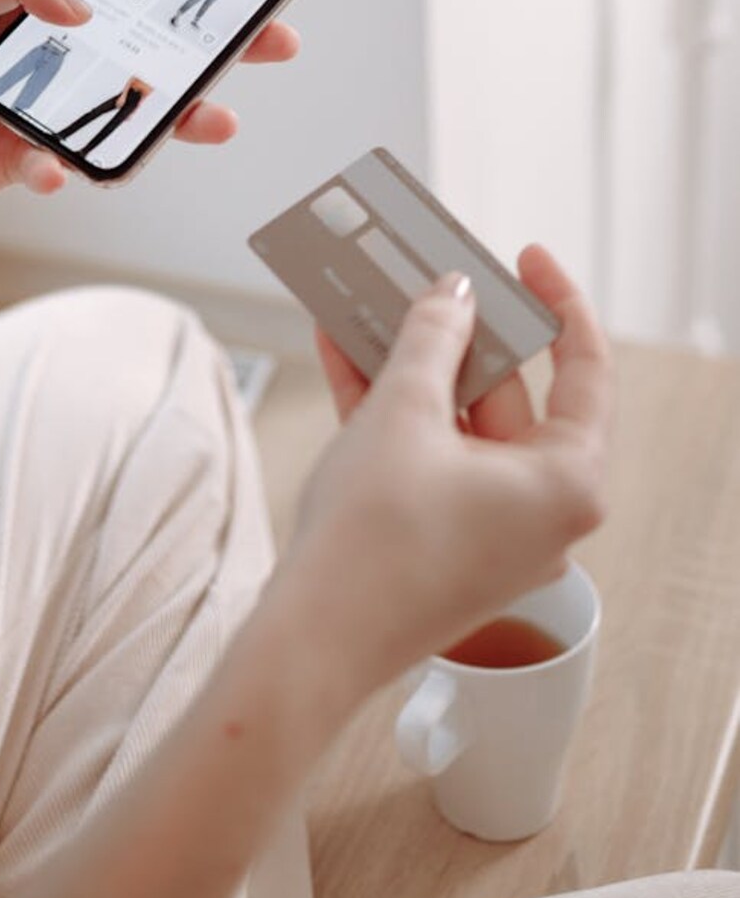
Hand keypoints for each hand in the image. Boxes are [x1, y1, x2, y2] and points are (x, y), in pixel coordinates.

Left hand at [0, 0, 299, 212]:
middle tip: (275, 36)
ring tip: (216, 119)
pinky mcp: (26, 157)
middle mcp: (51, 45)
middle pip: (149, 35)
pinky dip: (66, 171)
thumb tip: (79, 4)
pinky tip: (48, 171)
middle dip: (215, 36)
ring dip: (176, 114)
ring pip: (130, 107)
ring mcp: (46, 104)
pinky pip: (70, 165)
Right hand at [276, 247, 611, 697]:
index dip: (557, 304)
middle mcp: (540, 512)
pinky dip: (390, 407)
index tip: (527, 259)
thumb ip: (433, 338)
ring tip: (370, 299)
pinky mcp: (441, 543)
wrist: (313, 638)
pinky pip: (426, 457)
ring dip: (410, 362)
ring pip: (457, 424)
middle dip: (458, 331)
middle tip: (425, 276)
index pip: (585, 372)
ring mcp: (489, 531)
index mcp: (566, 483)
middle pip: (509, 396)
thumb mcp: (404, 410)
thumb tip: (453, 294)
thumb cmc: (375, 534)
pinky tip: (341, 350)